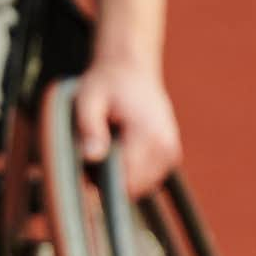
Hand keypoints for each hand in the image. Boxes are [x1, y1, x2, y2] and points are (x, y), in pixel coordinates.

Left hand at [73, 56, 180, 197]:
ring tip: (107, 149)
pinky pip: (149, 178)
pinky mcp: (171, 154)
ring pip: (142, 187)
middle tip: (92, 157)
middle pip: (134, 189)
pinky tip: (121, 150)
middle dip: (110, 182)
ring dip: (121, 177)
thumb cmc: (106, 82)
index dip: (100, 184)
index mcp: (149, 135)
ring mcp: (172, 152)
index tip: (83, 171)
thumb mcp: (88, 99)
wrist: (131, 67)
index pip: (126, 183)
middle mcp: (166, 147)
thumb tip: (92, 157)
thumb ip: (89, 128)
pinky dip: (132, 172)